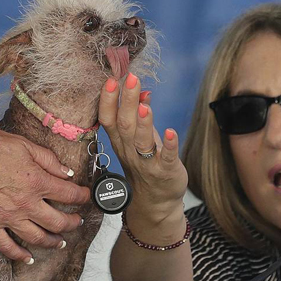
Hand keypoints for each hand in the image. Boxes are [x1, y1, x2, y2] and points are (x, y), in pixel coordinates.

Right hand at [0, 125, 89, 262]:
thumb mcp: (23, 145)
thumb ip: (48, 160)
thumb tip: (67, 172)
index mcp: (36, 181)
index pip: (68, 194)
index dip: (82, 196)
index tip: (86, 196)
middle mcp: (25, 203)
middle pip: (57, 221)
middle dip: (72, 222)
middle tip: (78, 221)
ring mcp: (7, 217)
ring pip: (37, 237)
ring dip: (53, 242)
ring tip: (61, 242)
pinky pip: (6, 245)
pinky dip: (19, 255)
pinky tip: (28, 258)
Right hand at [99, 74, 187, 219]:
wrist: (155, 201)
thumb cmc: (145, 164)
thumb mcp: (138, 138)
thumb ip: (138, 114)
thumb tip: (142, 91)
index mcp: (119, 141)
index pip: (108, 118)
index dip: (109, 100)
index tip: (112, 80)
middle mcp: (129, 151)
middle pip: (125, 125)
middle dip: (127, 101)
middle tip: (130, 79)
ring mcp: (146, 162)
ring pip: (141, 142)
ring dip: (143, 124)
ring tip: (145, 106)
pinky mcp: (165, 171)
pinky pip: (166, 158)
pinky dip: (168, 145)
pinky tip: (171, 132)